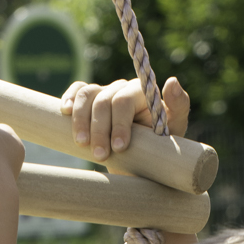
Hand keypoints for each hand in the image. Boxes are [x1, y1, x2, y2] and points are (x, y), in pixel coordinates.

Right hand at [60, 75, 190, 160]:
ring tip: (82, 145)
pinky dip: (69, 99)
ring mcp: (104, 93)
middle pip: (103, 100)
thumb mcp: (175, 130)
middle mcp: (122, 89)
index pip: (124, 100)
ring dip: (81, 121)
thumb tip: (171, 81)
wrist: (141, 161)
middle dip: (99, 129)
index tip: (119, 148)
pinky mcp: (90, 102)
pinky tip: (64, 113)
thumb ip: (179, 106)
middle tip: (100, 156)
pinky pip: (77, 92)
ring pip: (87, 95)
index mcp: (142, 93)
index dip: (119, 123)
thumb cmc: (160, 146)